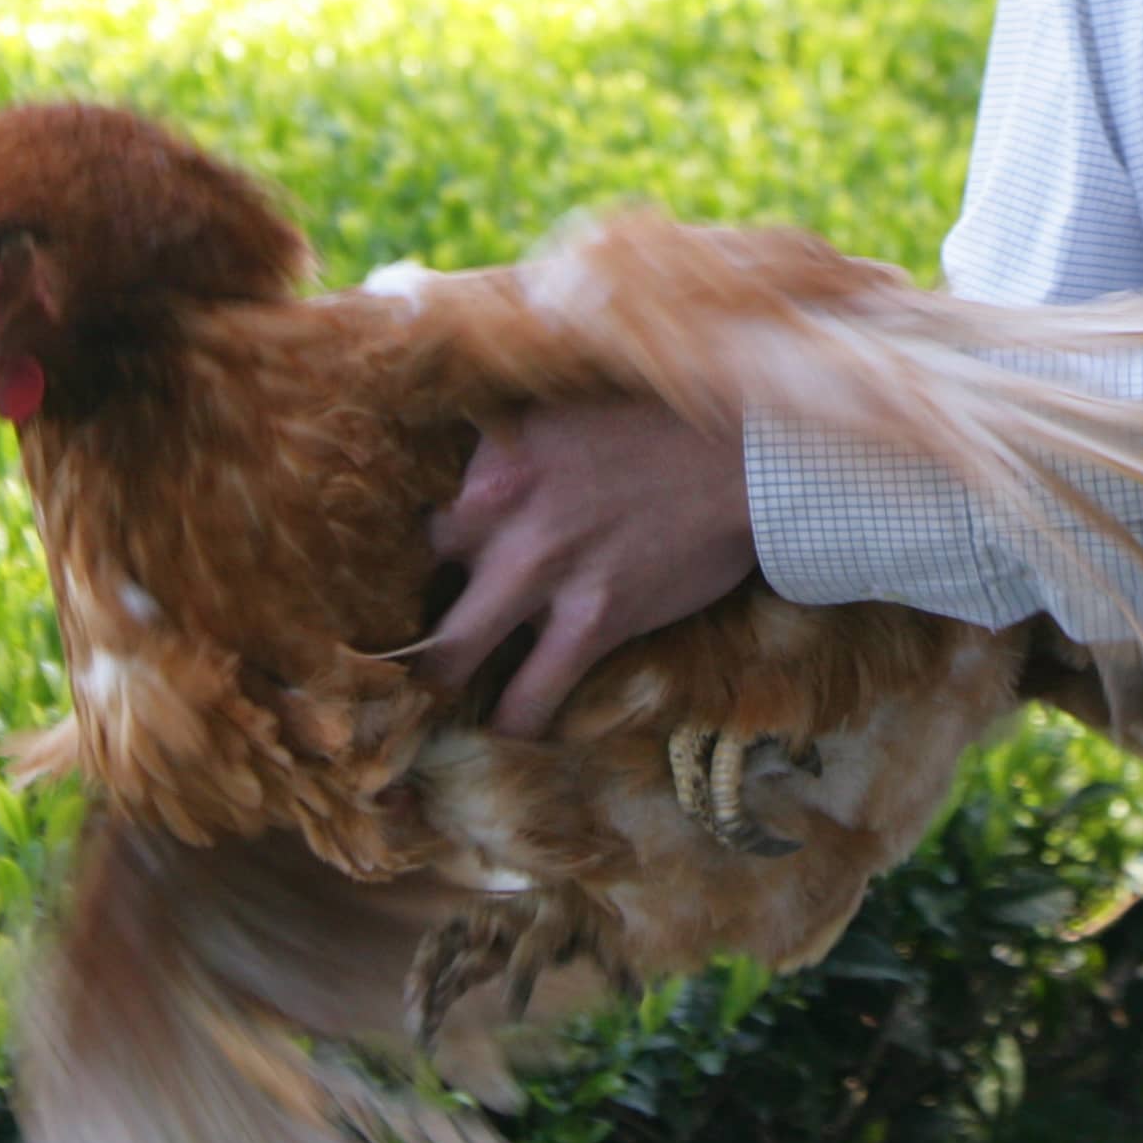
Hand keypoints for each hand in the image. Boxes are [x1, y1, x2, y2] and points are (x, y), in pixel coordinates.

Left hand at [411, 401, 756, 737]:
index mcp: (488, 456)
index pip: (417, 513)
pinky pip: (531, 694)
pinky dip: (514, 724)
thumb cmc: (660, 422)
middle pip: (416, 581)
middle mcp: (497, 513)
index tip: (411, 573)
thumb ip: (508, 436)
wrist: (742, 456)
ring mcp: (542, 572)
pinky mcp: (592, 621)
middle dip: (405, 620)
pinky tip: (506, 736)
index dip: (414, 549)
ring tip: (431, 705)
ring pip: (454, 652)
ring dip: (440, 683)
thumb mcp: (562, 407)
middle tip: (400, 646)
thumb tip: (468, 444)